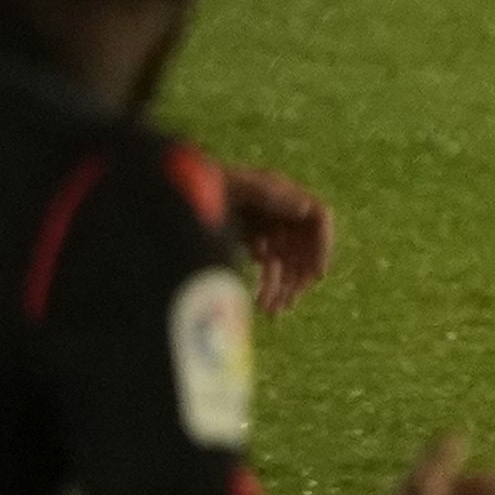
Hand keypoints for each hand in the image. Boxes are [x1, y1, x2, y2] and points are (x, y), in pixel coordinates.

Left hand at [211, 159, 338, 313]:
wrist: (170, 194)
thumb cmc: (199, 182)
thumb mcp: (235, 185)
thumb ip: (268, 194)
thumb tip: (305, 209)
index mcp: (281, 191)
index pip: (319, 217)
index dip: (323, 246)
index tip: (318, 275)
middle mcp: (278, 210)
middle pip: (303, 246)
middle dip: (297, 277)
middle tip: (289, 303)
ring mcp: (264, 227)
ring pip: (286, 262)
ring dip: (283, 287)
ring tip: (272, 311)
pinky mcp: (250, 242)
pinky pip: (268, 267)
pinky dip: (267, 284)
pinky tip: (260, 300)